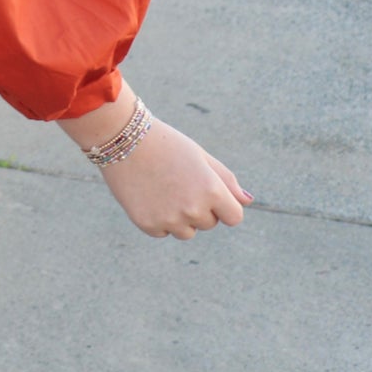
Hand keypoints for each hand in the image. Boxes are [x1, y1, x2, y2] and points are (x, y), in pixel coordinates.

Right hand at [96, 117, 252, 239]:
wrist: (123, 139)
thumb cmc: (166, 144)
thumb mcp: (200, 157)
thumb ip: (226, 181)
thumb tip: (248, 201)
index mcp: (212, 190)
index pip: (234, 217)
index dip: (223, 206)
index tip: (208, 193)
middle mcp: (193, 208)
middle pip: (208, 223)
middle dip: (199, 208)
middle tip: (178, 183)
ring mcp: (170, 219)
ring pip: (186, 232)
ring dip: (179, 218)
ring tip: (162, 190)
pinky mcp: (148, 225)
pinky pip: (163, 232)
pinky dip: (158, 219)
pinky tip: (148, 196)